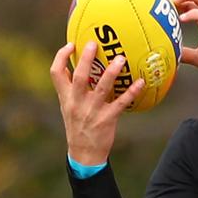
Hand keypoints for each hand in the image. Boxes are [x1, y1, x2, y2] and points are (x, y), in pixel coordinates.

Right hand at [50, 41, 144, 164]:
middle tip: (94, 43)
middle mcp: (77, 102)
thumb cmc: (78, 126)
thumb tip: (78, 66)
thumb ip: (72, 88)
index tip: (71, 44)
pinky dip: (131, 92)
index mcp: (66, 97)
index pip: (56, 73)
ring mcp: (92, 111)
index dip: (61, 57)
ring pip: (102, 88)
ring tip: (121, 59)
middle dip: (85, 59)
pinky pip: (121, 103)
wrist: (83, 154)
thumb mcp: (69, 107)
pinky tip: (141, 82)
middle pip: (79, 77)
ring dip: (111, 73)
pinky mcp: (107, 119)